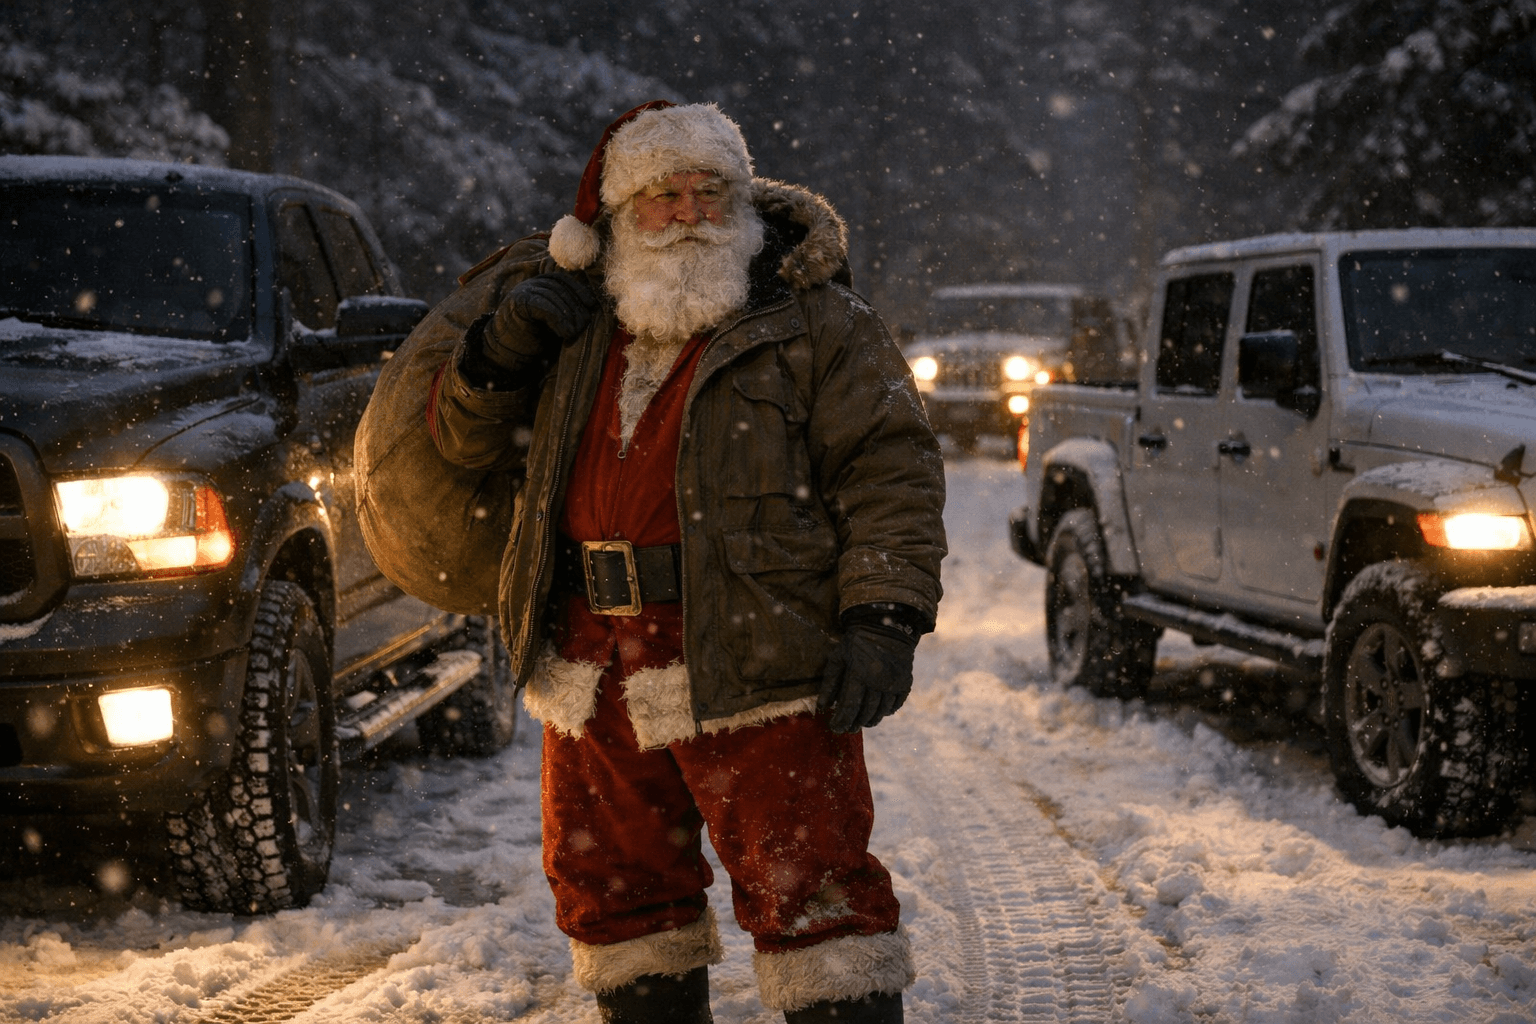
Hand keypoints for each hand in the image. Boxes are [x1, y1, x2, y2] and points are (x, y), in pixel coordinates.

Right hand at [483, 270, 597, 368]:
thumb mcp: (557, 321)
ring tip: (574, 332)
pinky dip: (558, 320)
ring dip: (569, 316)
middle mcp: (533, 283)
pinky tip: (565, 333)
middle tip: (584, 326)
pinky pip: (544, 306)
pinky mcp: (519, 302)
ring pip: (554, 297)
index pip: (565, 280)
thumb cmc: (537, 338)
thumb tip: (594, 307)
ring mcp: (524, 290)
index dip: (580, 291)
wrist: (509, 352)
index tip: (591, 304)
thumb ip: (570, 310)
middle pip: (561, 288)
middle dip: (576, 307)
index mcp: (543, 283)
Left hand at [818, 623, 916, 732]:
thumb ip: (830, 683)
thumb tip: (823, 707)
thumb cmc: (856, 642)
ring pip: (881, 711)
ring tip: (861, 723)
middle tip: (847, 729)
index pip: (849, 707)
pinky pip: (896, 704)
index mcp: (859, 674)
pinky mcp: (904, 682)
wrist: (886, 625)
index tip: (835, 728)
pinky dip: (886, 711)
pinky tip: (879, 713)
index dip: (841, 721)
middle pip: (865, 712)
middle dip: (854, 723)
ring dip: (870, 720)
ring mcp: (893, 682)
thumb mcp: (838, 657)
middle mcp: (878, 681)